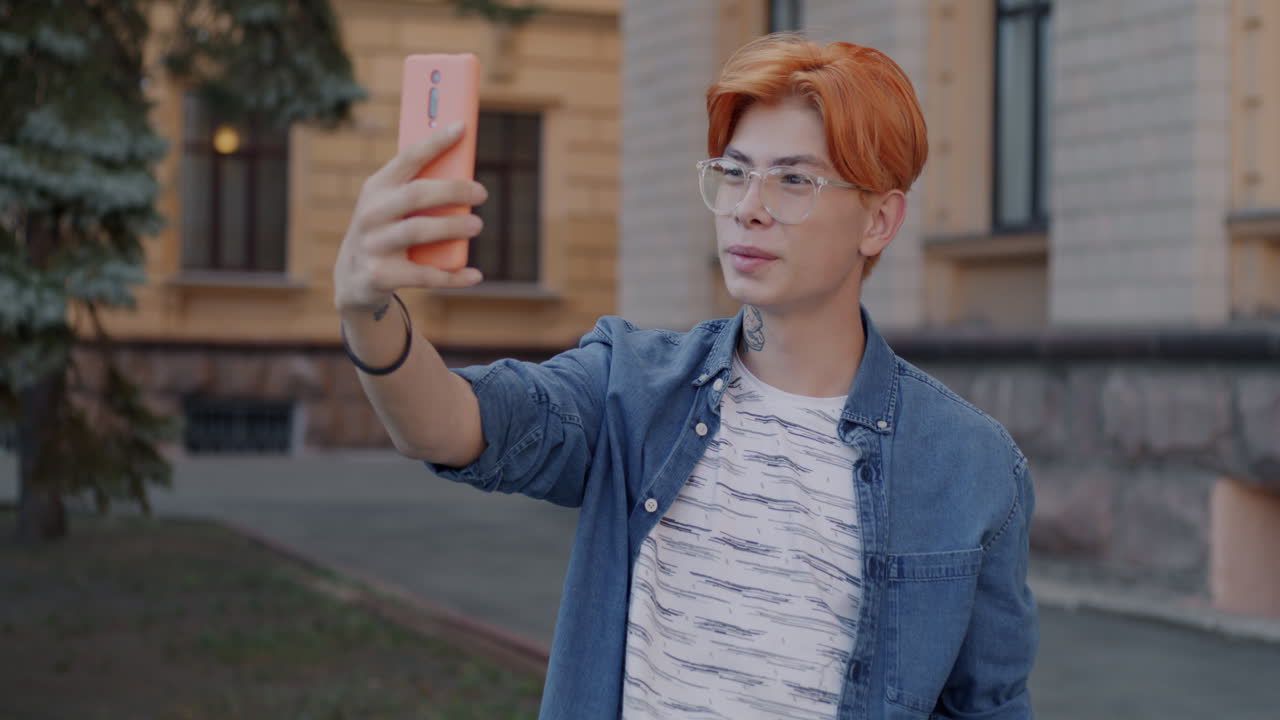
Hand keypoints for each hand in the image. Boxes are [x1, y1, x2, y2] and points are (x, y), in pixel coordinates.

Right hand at [333, 122, 487, 312]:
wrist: (353, 279)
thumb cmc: (386, 231)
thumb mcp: (392, 206)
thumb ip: (419, 189)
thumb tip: (465, 174)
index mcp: (377, 187)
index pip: (408, 158)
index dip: (435, 142)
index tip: (462, 128)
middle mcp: (371, 213)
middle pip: (416, 194)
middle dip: (452, 190)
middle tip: (481, 193)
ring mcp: (374, 245)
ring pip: (419, 231)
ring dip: (452, 227)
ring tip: (477, 225)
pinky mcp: (380, 275)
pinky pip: (424, 275)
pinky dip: (453, 276)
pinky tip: (474, 274)